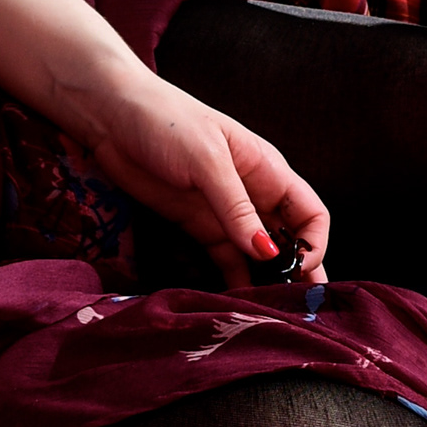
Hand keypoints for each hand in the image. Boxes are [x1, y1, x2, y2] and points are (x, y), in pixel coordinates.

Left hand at [67, 70, 328, 287]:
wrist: (112, 117)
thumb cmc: (166, 122)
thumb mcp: (207, 161)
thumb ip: (236, 207)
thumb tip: (267, 250)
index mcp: (267, 170)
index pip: (310, 213)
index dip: (314, 242)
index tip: (300, 268)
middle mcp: (253, 194)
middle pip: (289, 238)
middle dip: (297, 270)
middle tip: (296, 304)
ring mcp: (225, 212)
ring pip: (258, 254)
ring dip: (266, 280)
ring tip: (270, 310)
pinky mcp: (197, 226)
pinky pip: (225, 258)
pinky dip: (234, 278)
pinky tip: (238, 298)